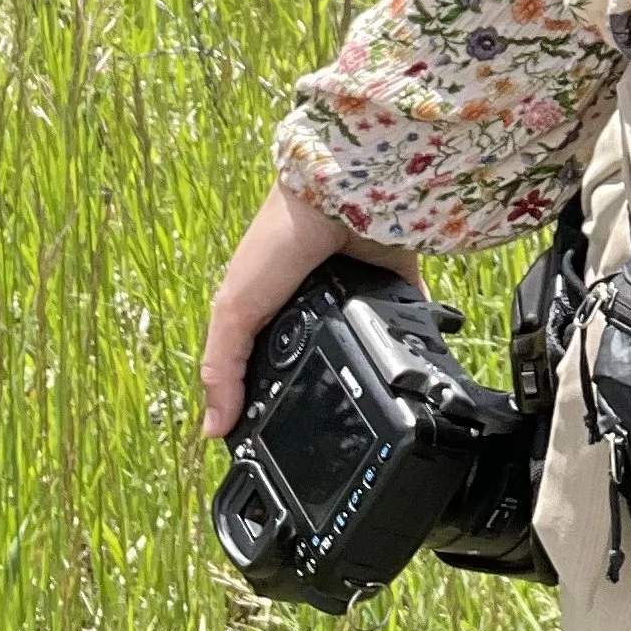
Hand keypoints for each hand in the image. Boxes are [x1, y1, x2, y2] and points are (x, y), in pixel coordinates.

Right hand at [200, 182, 420, 440]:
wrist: (335, 193)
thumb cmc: (276, 241)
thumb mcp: (235, 309)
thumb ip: (222, 366)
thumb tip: (213, 430)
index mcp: (275, 310)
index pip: (271, 364)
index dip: (275, 399)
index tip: (285, 438)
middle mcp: (319, 301)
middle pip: (324, 356)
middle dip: (330, 385)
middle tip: (338, 426)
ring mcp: (359, 291)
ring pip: (367, 341)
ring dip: (371, 363)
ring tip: (378, 402)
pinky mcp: (397, 281)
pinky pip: (411, 316)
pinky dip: (414, 337)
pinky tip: (416, 365)